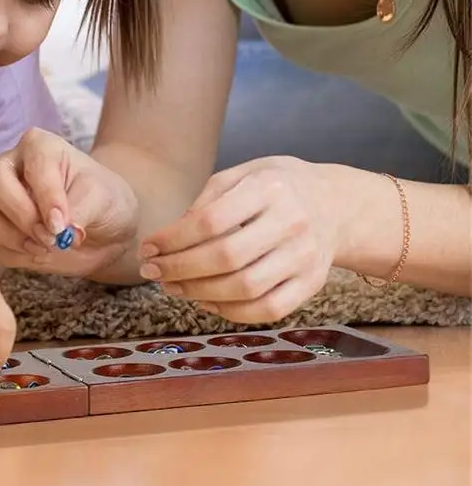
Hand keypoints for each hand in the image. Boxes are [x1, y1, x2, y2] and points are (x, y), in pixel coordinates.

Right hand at [0, 128, 139, 276]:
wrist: (103, 230)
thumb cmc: (103, 202)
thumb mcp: (104, 200)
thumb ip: (81, 210)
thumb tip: (58, 231)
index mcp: (39, 146)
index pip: (33, 163)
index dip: (46, 196)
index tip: (61, 227)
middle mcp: (10, 164)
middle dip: (21, 216)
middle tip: (50, 239)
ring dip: (4, 235)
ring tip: (40, 248)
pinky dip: (3, 253)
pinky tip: (31, 254)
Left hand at [138, 156, 340, 321]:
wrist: (335, 203)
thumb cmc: (277, 186)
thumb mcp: (242, 174)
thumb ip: (207, 200)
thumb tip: (172, 235)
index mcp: (268, 189)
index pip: (211, 220)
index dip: (173, 238)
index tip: (149, 246)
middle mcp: (291, 223)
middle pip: (226, 258)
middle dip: (180, 269)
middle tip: (152, 271)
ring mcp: (305, 257)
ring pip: (245, 288)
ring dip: (199, 293)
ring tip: (172, 286)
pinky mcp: (312, 284)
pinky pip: (268, 309)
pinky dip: (232, 311)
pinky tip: (206, 300)